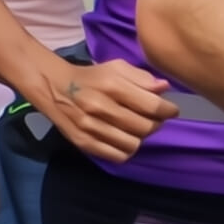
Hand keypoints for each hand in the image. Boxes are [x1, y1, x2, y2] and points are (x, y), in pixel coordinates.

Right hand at [36, 59, 175, 162]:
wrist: (54, 87)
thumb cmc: (92, 77)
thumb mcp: (116, 68)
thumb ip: (142, 77)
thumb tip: (165, 88)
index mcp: (111, 85)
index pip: (152, 106)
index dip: (168, 110)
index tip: (169, 110)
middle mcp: (100, 107)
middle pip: (145, 127)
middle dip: (155, 124)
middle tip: (151, 118)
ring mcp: (91, 127)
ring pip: (133, 144)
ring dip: (139, 137)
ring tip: (135, 129)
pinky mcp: (83, 142)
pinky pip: (117, 156)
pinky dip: (125, 149)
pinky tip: (123, 139)